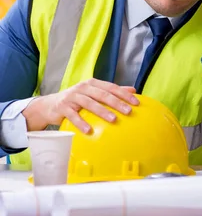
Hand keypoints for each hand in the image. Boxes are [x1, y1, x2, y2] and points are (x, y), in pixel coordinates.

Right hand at [23, 78, 138, 133]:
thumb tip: (133, 90)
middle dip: (116, 102)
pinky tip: (89, 131)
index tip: (136, 102)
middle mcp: (83, 88)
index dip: (124, 94)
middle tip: (128, 111)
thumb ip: (111, 92)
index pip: (111, 87)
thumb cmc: (76, 100)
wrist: (50, 105)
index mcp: (92, 84)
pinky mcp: (63, 107)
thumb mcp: (93, 94)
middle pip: (102, 94)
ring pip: (89, 103)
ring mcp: (72, 97)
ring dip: (102, 111)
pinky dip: (81, 123)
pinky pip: (73, 116)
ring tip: (113, 120)